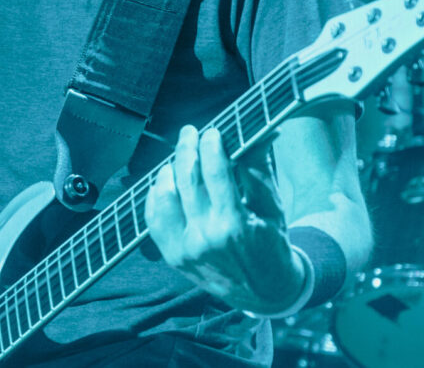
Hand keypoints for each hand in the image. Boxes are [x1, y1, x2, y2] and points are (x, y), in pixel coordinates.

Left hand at [144, 125, 305, 314]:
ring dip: (169, 170)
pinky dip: (156, 195)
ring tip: (178, 158)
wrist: (263, 292)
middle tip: (190, 132)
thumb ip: (259, 168)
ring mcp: (184, 249)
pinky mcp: (171, 256)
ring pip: (164, 195)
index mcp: (234, 224)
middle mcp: (205, 238)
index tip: (212, 131)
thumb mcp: (271, 206)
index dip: (211, 146)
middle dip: (186, 148)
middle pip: (186, 178)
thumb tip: (259, 132)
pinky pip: (153, 218)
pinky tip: (166, 182)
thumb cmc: (270, 242)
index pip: (215, 172)